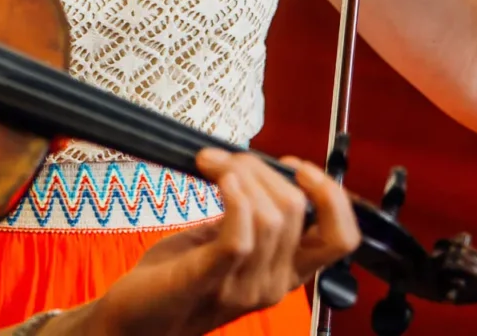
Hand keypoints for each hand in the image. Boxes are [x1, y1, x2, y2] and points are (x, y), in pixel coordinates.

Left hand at [84, 149, 359, 335]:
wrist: (134, 318)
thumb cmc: (178, 275)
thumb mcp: (228, 242)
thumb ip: (253, 215)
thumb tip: (261, 167)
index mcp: (287, 272)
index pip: (342, 238)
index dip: (331, 196)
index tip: (298, 167)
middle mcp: (274, 283)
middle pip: (296, 210)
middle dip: (262, 168)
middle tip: (227, 159)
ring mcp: (244, 286)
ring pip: (270, 217)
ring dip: (241, 175)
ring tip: (213, 166)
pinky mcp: (209, 280)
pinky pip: (239, 238)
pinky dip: (235, 200)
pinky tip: (220, 180)